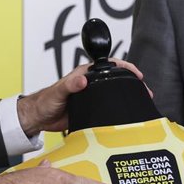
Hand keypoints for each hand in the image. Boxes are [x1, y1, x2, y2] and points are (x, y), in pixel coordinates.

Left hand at [16, 59, 145, 135]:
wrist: (39, 118)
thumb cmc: (45, 101)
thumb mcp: (58, 92)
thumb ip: (70, 85)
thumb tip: (82, 80)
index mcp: (84, 74)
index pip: (109, 65)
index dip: (124, 67)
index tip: (136, 73)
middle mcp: (90, 84)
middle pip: (115, 79)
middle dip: (131, 83)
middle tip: (144, 90)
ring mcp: (91, 97)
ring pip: (113, 94)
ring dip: (125, 96)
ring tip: (141, 101)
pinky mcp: (90, 110)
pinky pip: (107, 108)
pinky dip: (117, 110)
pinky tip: (125, 116)